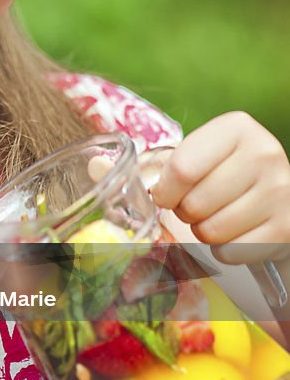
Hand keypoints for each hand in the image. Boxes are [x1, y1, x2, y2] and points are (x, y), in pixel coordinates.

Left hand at [151, 111, 289, 264]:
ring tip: (217, 217)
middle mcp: (264, 152)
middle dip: (185, 213)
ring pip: (213, 231)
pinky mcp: (286, 226)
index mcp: (236, 127)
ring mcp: (280, 190)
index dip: (165, 191)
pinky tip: (236, 233)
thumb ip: (158, 165)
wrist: (273, 199)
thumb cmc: (224, 175)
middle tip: (196, 207)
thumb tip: (108, 171)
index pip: (182, 169)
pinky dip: (225, 251)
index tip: (166, 195)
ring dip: (204, 233)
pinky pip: (232, 252)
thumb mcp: (197, 157)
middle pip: (195, 203)